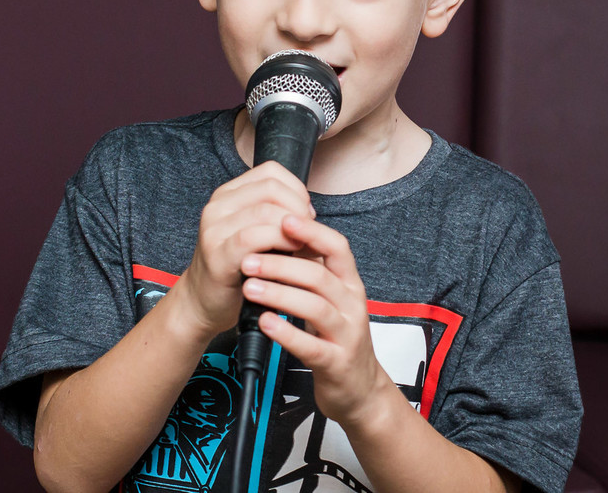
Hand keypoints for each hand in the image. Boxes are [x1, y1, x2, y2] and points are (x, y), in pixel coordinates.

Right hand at [174, 162, 314, 338]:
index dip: (296, 190)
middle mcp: (218, 205)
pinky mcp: (217, 254)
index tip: (305, 215)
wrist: (206, 301)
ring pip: (266, 211)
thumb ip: (279, 215)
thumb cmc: (240, 267)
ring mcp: (214, 228)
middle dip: (298, 210)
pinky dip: (279, 244)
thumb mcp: (258, 232)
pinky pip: (254, 238)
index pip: (271, 172)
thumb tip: (310, 212)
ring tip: (301, 248)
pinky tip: (287, 258)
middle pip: (271, 189)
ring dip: (292, 229)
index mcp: (228, 194)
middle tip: (308, 234)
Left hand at [239, 215, 390, 427]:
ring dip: (279, 294)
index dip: (311, 231)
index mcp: (348, 283)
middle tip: (248, 260)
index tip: (282, 218)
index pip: (336, 247)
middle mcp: (351, 304)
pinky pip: (312, 346)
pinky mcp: (337, 362)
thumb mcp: (330, 296)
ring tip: (250, 288)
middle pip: (319, 275)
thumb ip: (312, 268)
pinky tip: (264, 323)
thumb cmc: (336, 335)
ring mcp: (347, 334)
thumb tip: (281, 231)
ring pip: (316, 307)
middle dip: (281, 264)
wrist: (359, 388)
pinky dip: (286, 333)